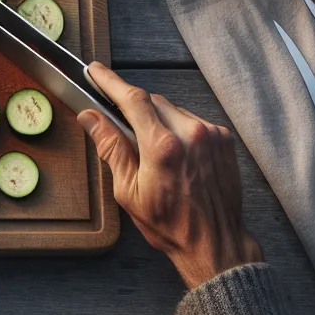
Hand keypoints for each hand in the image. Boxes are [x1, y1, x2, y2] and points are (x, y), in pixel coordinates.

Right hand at [77, 64, 263, 288]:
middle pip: (153, 102)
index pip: (132, 99)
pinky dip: (180, 131)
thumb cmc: (170, 224)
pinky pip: (193, 122)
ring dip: (159, 122)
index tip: (96, 71)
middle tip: (124, 129)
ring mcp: (210, 134)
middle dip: (135, 109)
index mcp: (162, 146)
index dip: (110, 82)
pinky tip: (177, 157)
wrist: (214, 242)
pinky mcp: (223, 139)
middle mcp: (190, 133)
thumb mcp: (128, 191)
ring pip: (174, 111)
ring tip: (156, 154)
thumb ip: (110, 147)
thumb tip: (90, 117)